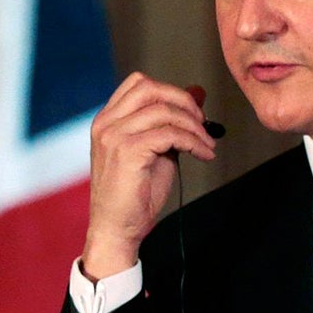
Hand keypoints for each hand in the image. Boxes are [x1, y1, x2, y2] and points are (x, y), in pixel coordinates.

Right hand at [81, 75, 215, 278]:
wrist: (118, 228)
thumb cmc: (134, 194)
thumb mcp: (156, 150)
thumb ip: (170, 123)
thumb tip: (197, 94)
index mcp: (107, 121)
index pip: (138, 84)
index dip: (170, 92)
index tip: (192, 112)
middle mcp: (106, 124)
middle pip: (150, 88)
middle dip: (183, 101)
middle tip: (202, 122)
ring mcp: (114, 137)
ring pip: (163, 111)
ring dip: (194, 126)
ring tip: (206, 144)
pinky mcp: (127, 152)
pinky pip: (170, 134)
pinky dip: (193, 142)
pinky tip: (203, 155)